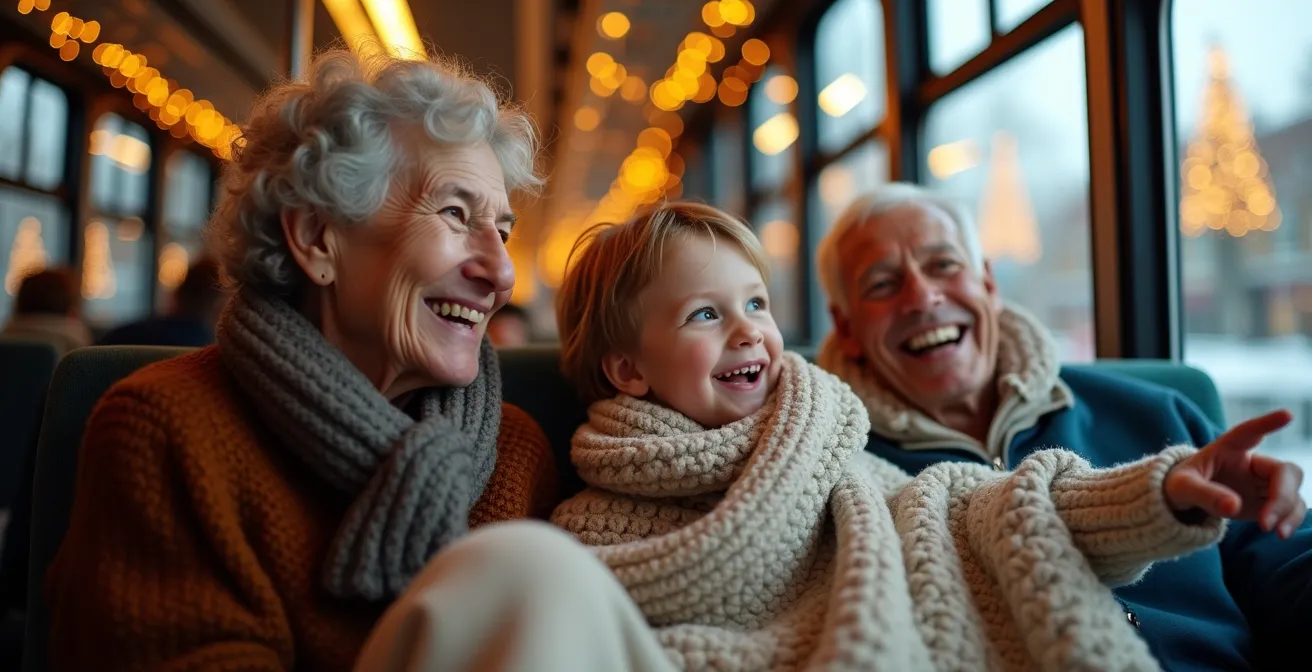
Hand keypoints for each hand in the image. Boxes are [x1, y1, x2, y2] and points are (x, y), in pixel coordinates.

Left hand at [1163, 410, 1305, 538]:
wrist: (1182, 502)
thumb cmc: (1179, 485)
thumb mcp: (1183, 488)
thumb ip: (1205, 494)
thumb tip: (1234, 506)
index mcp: (1228, 448)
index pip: (1248, 431)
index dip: (1267, 423)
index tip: (1287, 415)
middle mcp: (1252, 462)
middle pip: (1283, 471)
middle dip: (1282, 496)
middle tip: (1266, 523)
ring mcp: (1262, 482)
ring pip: (1293, 490)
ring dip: (1289, 512)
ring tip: (1275, 533)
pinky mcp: (1267, 501)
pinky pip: (1291, 508)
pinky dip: (1290, 520)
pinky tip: (1279, 533)